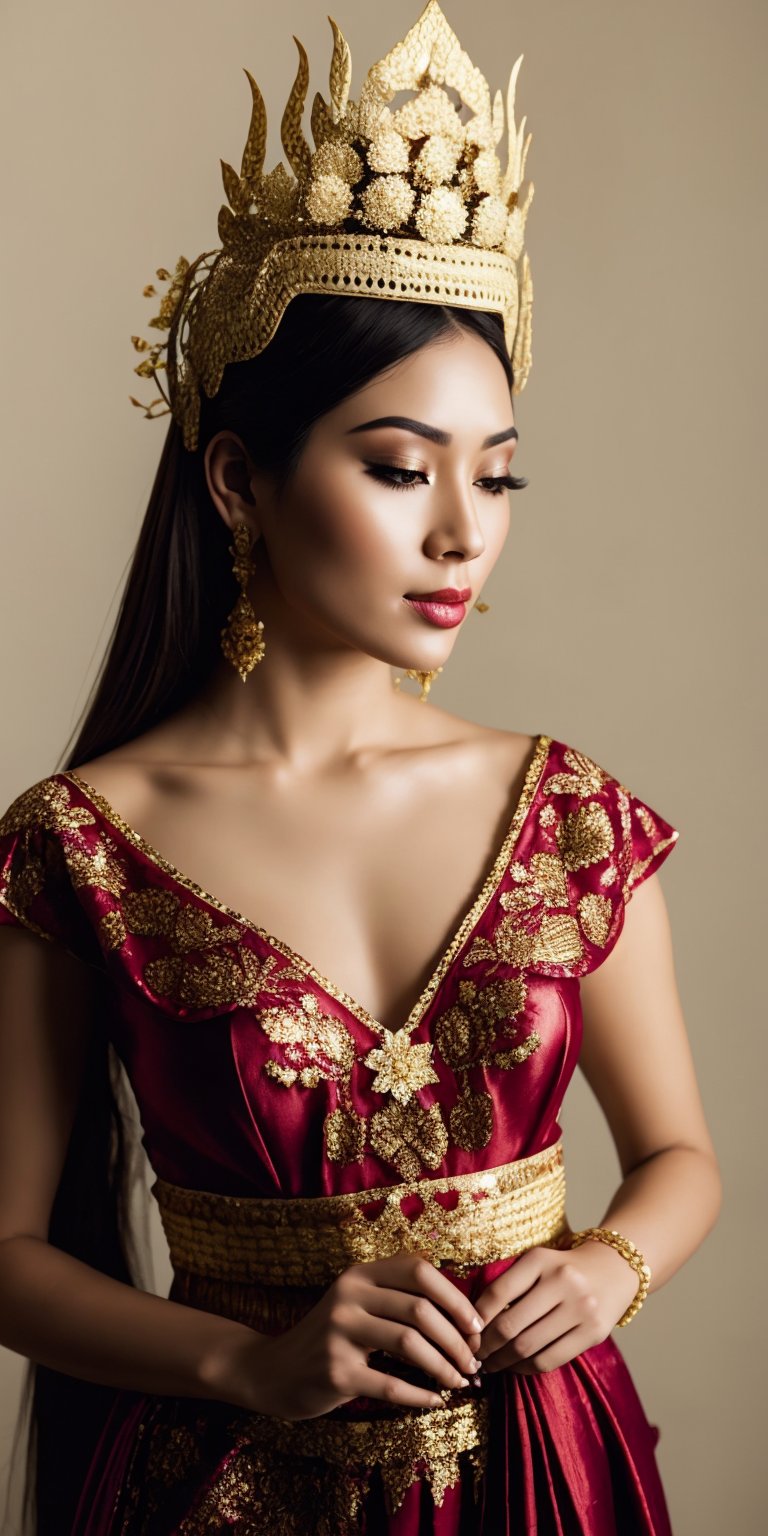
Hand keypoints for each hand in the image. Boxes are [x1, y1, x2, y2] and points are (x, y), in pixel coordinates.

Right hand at [223, 1249, 484, 1419]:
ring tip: (460, 1381)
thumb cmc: (332, 1338)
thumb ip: (398, 1299)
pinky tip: (436, 1401)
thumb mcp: (358, 1304)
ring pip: (409, 1344)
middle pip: (420, 1310)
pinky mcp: (335, 1372)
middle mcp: (348, 1296)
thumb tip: (464, 1316)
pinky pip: (390, 1385)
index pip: (419, 1270)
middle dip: (456, 1339)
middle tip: (474, 1362)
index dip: (455, 1297)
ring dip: (444, 1367)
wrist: (274, 1371)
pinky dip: (421, 1395)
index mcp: (360, 1274)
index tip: (475, 1325)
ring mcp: (339, 1333)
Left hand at [468, 1239, 639, 1376]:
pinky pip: (550, 1360)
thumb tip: (472, 1323)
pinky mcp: (594, 1332)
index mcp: (541, 1260)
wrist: (613, 1269)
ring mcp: (581, 1308)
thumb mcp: (536, 1263)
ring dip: (502, 1362)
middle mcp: (563, 1282)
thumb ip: (508, 1285)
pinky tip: (515, 1366)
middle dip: (485, 1346)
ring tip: (490, 1365)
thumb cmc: (562, 1270)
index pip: (497, 1293)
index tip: (465, 1333)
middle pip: (510, 1326)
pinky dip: (526, 1368)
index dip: (476, 1319)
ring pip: (528, 1347)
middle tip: (473, 1356)